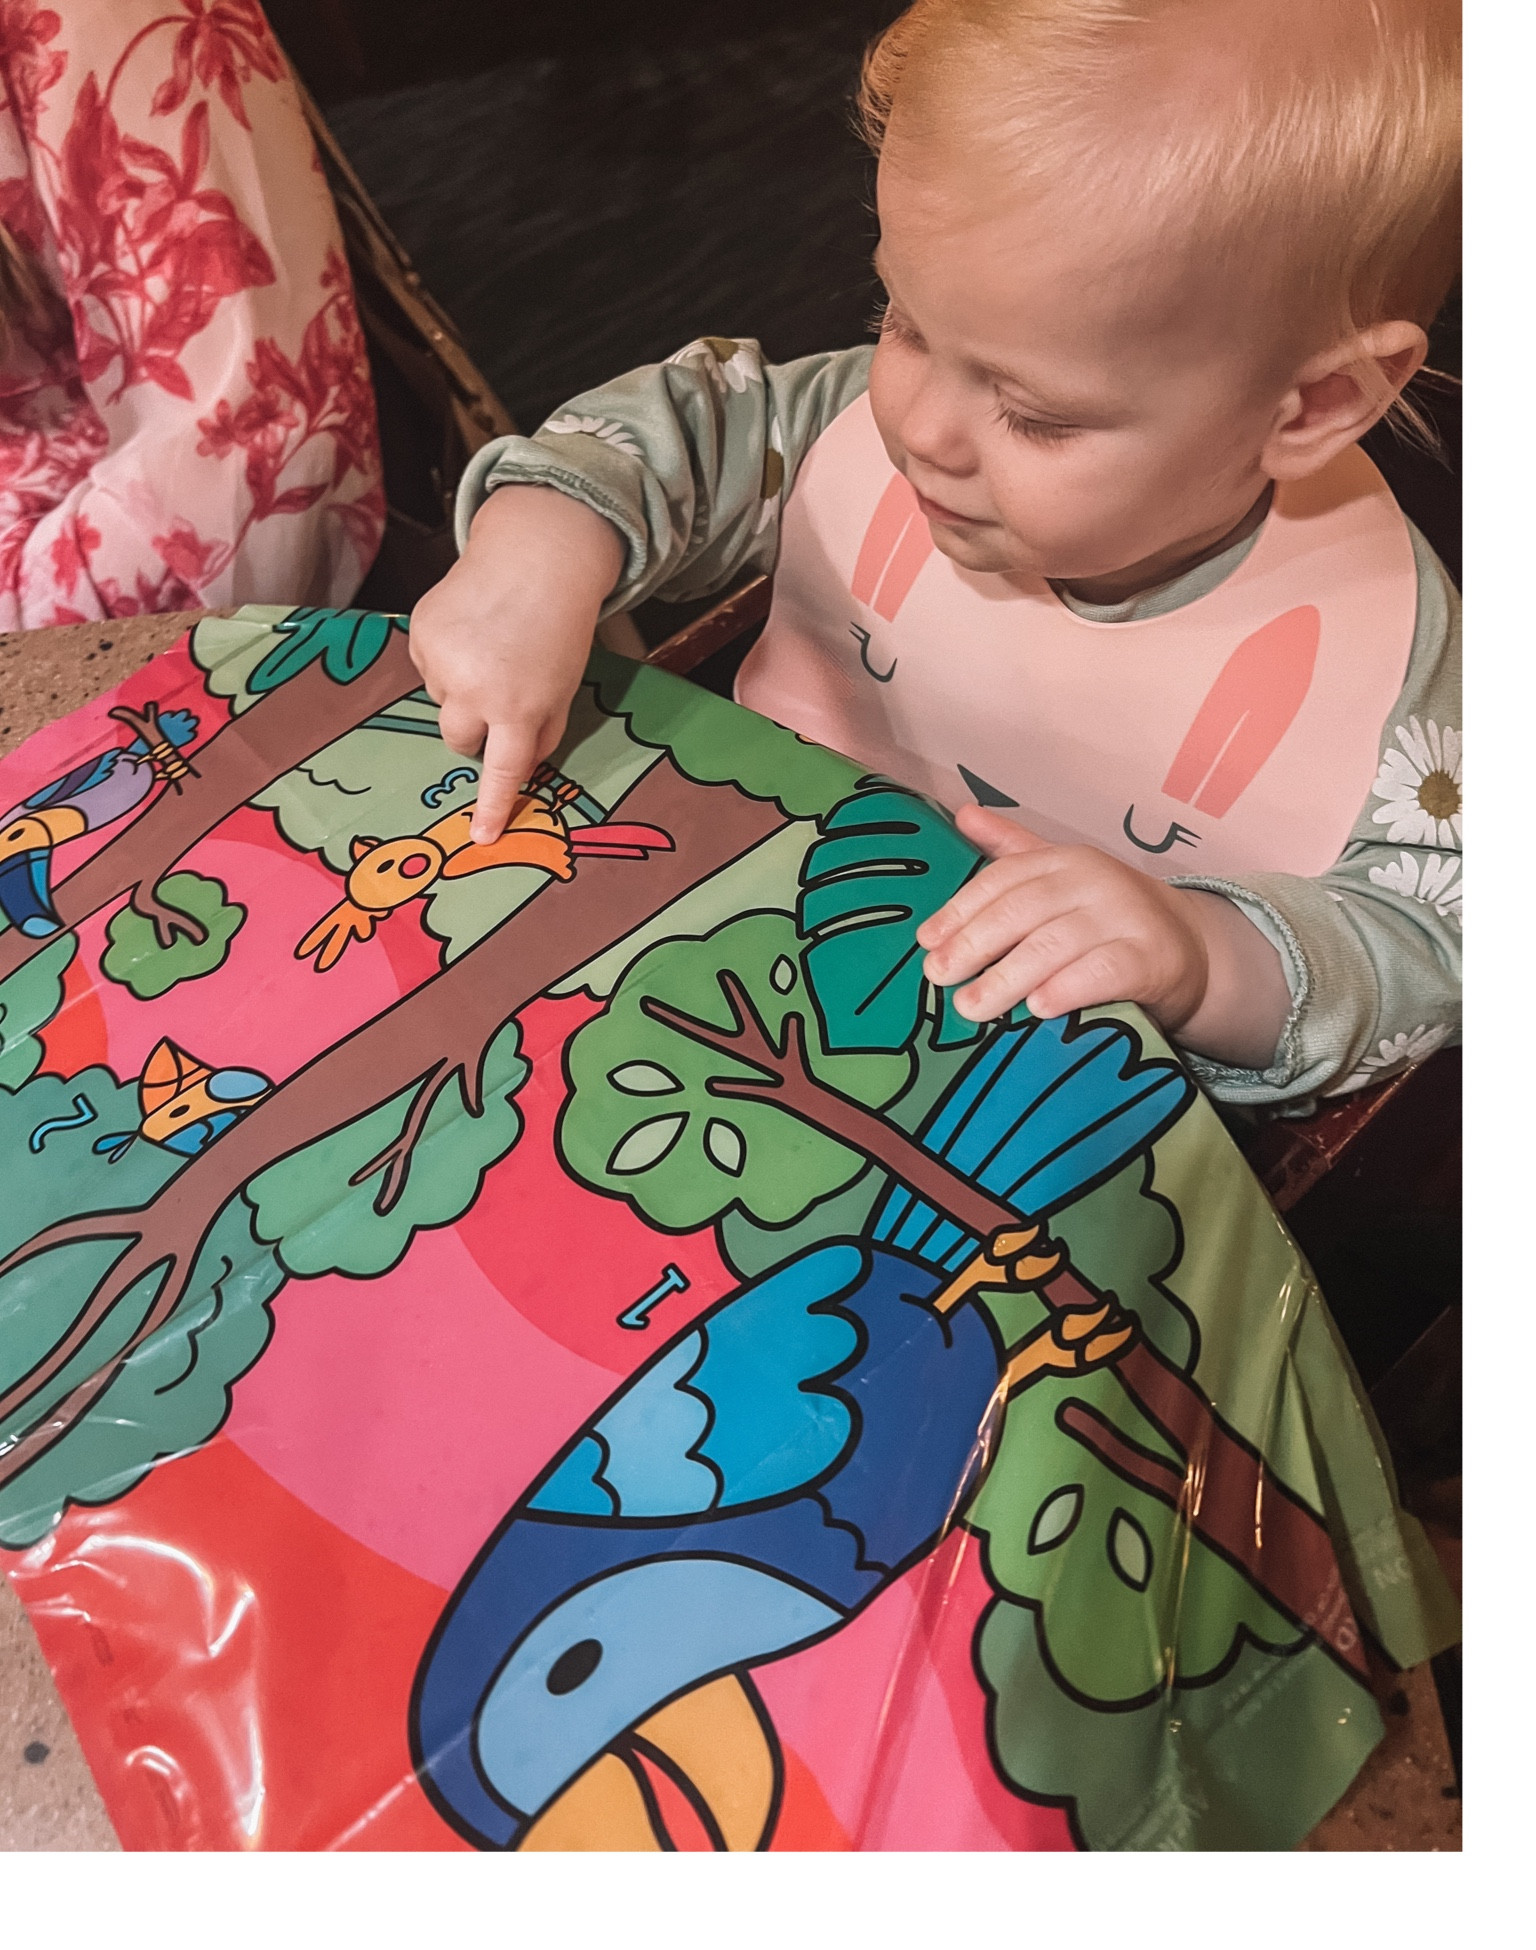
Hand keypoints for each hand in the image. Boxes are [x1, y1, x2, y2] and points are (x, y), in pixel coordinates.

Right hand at [407, 485, 625, 843]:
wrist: (536, 556)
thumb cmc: (560, 629)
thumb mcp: (563, 687)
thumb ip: (543, 732)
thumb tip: (519, 768)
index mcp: (518, 708)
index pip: (502, 771)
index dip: (492, 806)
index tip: (481, 836)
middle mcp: (473, 690)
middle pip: (458, 741)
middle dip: (474, 732)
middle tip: (499, 697)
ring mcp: (441, 661)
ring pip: (441, 700)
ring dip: (461, 689)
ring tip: (489, 650)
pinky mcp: (420, 633)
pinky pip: (427, 666)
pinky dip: (446, 658)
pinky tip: (470, 632)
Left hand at [916, 806, 1290, 1067]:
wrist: (1186, 949)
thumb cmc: (1106, 919)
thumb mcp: (1060, 880)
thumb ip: (1012, 851)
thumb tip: (962, 814)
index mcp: (1066, 861)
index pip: (1003, 879)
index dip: (960, 909)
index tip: (925, 942)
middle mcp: (1095, 881)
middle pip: (1023, 910)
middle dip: (974, 944)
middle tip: (939, 977)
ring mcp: (1126, 918)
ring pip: (1056, 944)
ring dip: (1008, 976)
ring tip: (972, 1006)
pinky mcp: (1151, 959)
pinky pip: (1104, 972)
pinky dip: (1068, 989)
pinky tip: (1038, 1007)